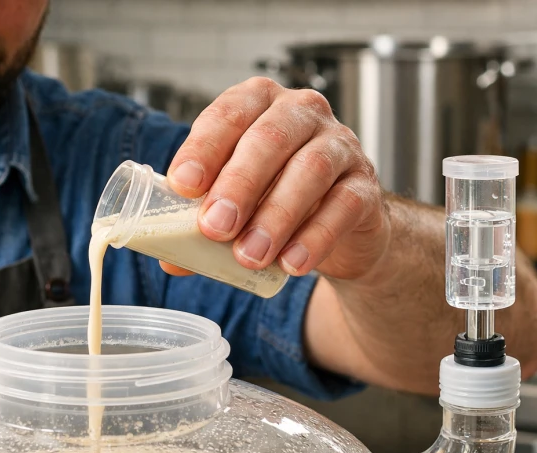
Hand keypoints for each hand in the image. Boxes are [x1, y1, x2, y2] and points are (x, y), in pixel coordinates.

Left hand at [164, 77, 389, 281]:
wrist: (341, 228)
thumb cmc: (276, 200)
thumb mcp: (235, 205)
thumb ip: (201, 225)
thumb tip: (170, 258)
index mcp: (259, 104)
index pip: (228, 114)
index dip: (204, 148)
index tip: (183, 186)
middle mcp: (302, 113)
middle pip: (269, 138)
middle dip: (238, 185)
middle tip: (214, 227)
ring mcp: (340, 146)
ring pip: (310, 170)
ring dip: (275, 216)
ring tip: (249, 256)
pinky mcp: (366, 186)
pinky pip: (343, 206)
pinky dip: (315, 237)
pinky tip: (291, 264)